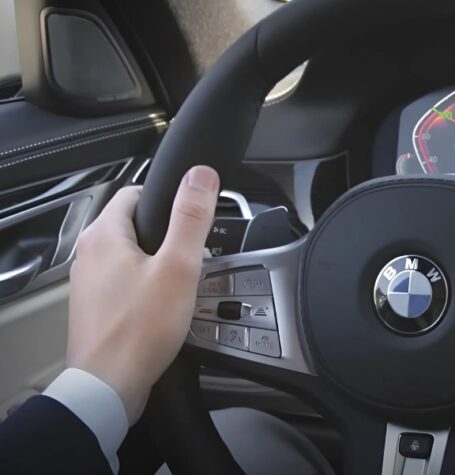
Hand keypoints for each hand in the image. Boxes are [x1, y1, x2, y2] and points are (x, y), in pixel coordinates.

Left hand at [66, 166, 218, 423]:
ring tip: (181, 287)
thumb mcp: (178, 268)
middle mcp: (89, 255)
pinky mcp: (97, 308)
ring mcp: (90, 283)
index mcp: (104, 235)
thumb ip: (191, 218)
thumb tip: (201, 175)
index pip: (135, 193)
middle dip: (167, 238)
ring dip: (158, 265)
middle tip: (191, 259)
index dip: (168, 200)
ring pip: (131, 257)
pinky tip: (164, 309)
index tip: (191, 218)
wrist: (109, 387)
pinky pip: (126, 284)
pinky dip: (147, 289)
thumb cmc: (139, 330)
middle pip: (135, 226)